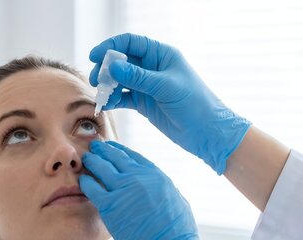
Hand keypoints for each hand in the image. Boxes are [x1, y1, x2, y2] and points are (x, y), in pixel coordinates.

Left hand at [79, 140, 215, 239]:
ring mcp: (123, 190)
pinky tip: (82, 180)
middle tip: (95, 149)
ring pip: (101, 168)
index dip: (120, 151)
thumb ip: (166, 190)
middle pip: (115, 157)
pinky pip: (92, 188)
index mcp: (157, 175)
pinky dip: (86, 182)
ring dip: (92, 162)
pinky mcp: (110, 206)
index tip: (112, 148)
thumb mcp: (178, 201)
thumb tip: (162, 187)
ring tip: (86, 160)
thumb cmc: (178, 234)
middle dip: (103, 151)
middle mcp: (139, 178)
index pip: (133, 156)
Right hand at [89, 33, 250, 174]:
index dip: (111, 47)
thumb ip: (138, 77)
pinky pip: (122, 97)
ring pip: (119, 80)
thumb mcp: (166, 87)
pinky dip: (113, 100)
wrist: (207, 133)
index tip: (95, 56)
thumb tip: (112, 65)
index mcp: (161, 55)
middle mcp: (152, 68)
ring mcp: (147, 86)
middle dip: (106, 69)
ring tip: (101, 95)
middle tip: (96, 80)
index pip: (131, 43)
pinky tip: (106, 105)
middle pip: (121, 61)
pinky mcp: (144, 103)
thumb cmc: (195, 104)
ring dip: (108, 85)